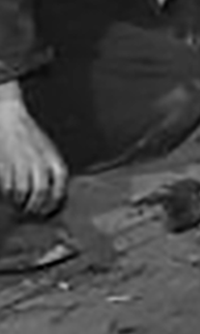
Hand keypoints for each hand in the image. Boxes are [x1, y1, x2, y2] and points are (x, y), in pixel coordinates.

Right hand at [0, 89, 66, 216]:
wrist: (10, 120)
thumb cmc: (30, 135)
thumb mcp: (48, 149)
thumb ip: (52, 167)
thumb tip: (55, 191)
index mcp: (52, 156)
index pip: (60, 182)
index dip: (56, 199)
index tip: (51, 210)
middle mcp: (37, 160)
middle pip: (40, 191)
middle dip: (36, 206)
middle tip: (33, 214)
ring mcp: (20, 163)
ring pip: (21, 192)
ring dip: (21, 204)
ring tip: (21, 209)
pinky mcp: (4, 166)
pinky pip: (7, 187)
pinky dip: (9, 196)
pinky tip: (10, 198)